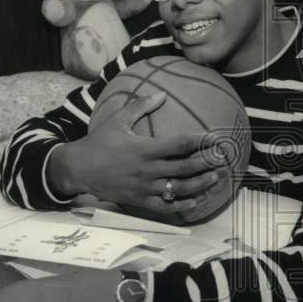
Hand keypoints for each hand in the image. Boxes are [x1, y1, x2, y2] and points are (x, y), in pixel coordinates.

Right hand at [48, 91, 229, 221]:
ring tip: (217, 178)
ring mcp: (144, 188)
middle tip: (223, 159)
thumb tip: (161, 94)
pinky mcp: (140, 201)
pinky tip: (197, 201)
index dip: (200, 141)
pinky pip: (166, 207)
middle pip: (185, 168)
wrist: (78, 169)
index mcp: (144, 149)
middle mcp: (147, 170)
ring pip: (180, 189)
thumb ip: (140, 106)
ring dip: (201, 184)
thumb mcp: (117, 119)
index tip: (215, 138)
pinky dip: (184, 206)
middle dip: (207, 164)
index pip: (179, 145)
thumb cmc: (99, 141)